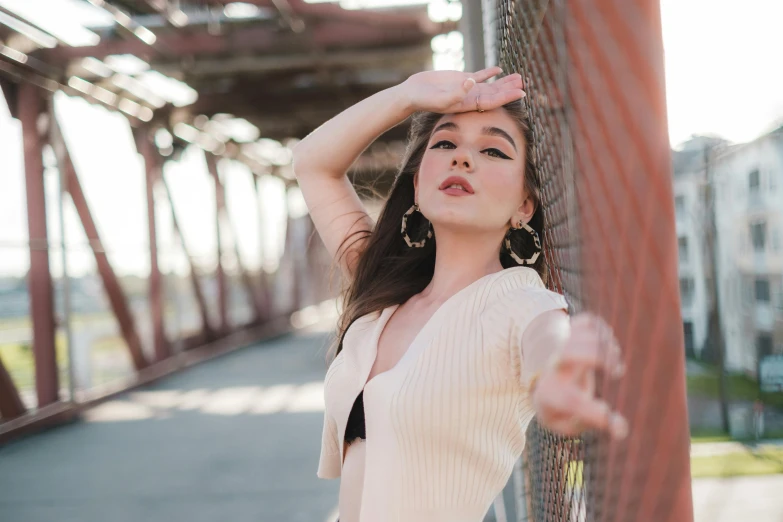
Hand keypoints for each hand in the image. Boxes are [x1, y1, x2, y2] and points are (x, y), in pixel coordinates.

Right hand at [399, 67, 524, 113]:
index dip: (508, 97)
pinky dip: (489, 73)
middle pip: (495, 94)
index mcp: (468, 106)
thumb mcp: (441, 98)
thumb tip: (473, 82)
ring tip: (518, 77)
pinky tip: (499, 69)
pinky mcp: (461, 78)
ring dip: (504, 82)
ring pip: (490, 85)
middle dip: (510, 89)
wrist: (414, 93)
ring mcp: (467, 88)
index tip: (522, 93)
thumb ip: (458, 92)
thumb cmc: (426, 100)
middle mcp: (471, 98)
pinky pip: (479, 76)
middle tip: (525, 83)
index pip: (493, 102)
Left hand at [531, 313, 628, 439]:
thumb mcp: (569, 424)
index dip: (596, 413)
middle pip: (569, 352)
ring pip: (580, 334)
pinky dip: (603, 329)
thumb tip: (622, 428)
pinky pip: (587, 321)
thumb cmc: (562, 409)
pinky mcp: (571, 333)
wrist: (542, 382)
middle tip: (618, 372)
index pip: (570, 400)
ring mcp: (561, 347)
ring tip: (616, 362)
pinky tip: (609, 344)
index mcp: (551, 396)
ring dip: (605, 344)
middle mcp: (554, 368)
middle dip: (598, 357)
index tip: (620, 426)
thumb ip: (592, 424)